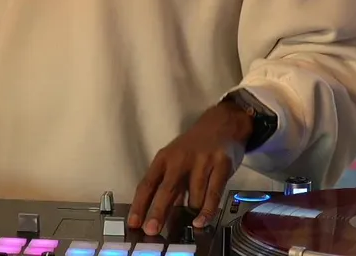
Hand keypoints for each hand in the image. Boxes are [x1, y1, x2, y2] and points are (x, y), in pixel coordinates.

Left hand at [128, 102, 252, 234]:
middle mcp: (181, 159)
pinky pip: (213, 193)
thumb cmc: (194, 147)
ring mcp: (202, 161)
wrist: (222, 124)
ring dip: (188, 214)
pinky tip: (201, 221)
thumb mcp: (175, 160)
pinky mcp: (222, 164)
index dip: (139, 205)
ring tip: (185, 226)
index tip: (133, 223)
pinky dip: (207, 210)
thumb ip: (169, 185)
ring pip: (193, 195)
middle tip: (151, 230)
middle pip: (167, 189)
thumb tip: (160, 216)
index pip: (147, 183)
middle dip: (157, 211)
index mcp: (164, 158)